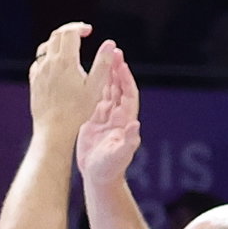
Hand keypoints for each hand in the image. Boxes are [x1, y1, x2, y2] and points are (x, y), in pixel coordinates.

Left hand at [27, 20, 100, 149]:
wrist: (54, 129)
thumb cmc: (77, 111)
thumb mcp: (96, 87)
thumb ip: (103, 63)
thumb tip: (110, 44)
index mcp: (65, 61)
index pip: (69, 32)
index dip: (79, 27)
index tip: (89, 30)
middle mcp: (49, 63)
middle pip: (56, 35)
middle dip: (69, 30)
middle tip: (81, 33)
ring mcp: (39, 71)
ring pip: (45, 46)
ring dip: (57, 41)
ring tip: (69, 46)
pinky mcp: (34, 81)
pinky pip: (39, 61)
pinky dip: (48, 55)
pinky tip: (56, 64)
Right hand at [73, 37, 142, 194]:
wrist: (98, 176)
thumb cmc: (110, 168)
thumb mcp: (120, 155)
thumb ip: (128, 141)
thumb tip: (135, 126)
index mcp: (125, 121)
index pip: (128, 95)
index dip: (126, 79)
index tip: (121, 64)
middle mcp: (118, 117)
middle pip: (120, 88)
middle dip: (117, 71)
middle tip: (114, 52)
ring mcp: (107, 118)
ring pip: (108, 91)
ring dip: (108, 75)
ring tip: (104, 57)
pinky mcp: (94, 122)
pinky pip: (97, 100)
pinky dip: (96, 87)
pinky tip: (91, 75)